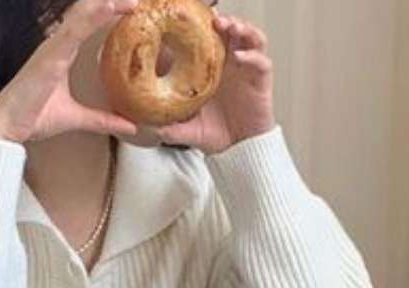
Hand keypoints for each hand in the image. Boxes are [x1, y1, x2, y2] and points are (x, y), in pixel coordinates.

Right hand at [0, 0, 139, 143]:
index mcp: (61, 53)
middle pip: (86, 14)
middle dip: (111, 3)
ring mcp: (52, 49)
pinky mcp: (49, 58)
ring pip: (81, 16)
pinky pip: (73, 32)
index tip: (132, 8)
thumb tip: (129, 126)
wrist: (6, 127)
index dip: (107, 12)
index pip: (87, 24)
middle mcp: (56, 46)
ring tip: (130, 0)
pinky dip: (92, 18)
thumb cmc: (32, 117)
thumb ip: (101, 120)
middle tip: (137, 0)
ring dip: (104, 5)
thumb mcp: (75, 118)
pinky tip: (109, 7)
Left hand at [157, 14, 275, 154]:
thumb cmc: (215, 134)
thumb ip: (170, 127)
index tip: (185, 18)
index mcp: (210, 67)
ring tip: (229, 27)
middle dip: (222, 19)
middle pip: (229, 30)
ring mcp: (246, 68)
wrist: (239, 149)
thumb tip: (147, 128)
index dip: (198, 25)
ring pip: (249, 37)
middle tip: (211, 18)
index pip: (206, 38)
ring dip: (241, 27)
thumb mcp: (187, 130)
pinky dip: (252, 56)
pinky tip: (240, 57)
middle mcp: (229, 63)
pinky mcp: (260, 79)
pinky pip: (261, 61)